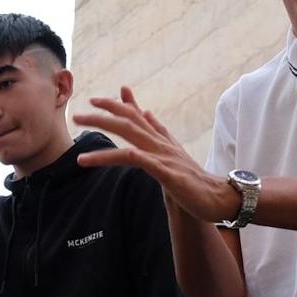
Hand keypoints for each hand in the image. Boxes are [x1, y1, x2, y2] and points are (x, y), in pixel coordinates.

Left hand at [72, 87, 239, 223]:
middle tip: (77, 115)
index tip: (94, 100)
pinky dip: (126, 156)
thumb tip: (146, 113)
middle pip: (128, 123)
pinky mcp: (168, 174)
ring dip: (103, 141)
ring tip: (79, 149)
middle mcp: (161, 144)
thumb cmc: (195, 179)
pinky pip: (143, 162)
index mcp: (161, 140)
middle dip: (102, 116)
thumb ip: (158, 132)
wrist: (219, 196)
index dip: (115, 106)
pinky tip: (107, 156)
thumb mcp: (173, 152)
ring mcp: (164, 157)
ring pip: (131, 139)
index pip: (135, 116)